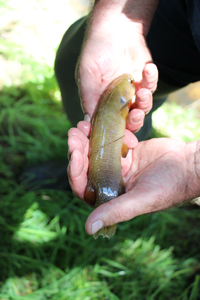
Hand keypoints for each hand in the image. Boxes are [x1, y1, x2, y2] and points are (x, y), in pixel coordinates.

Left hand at [68, 125, 198, 234]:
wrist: (189, 166)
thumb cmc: (169, 186)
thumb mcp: (141, 199)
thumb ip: (116, 211)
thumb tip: (89, 229)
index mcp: (111, 197)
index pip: (84, 188)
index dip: (76, 172)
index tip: (75, 153)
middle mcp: (111, 183)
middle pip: (86, 167)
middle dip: (78, 150)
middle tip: (74, 133)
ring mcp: (118, 166)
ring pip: (95, 152)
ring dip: (86, 139)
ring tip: (83, 125)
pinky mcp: (126, 152)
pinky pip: (109, 142)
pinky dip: (103, 133)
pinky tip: (98, 123)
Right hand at [76, 9, 157, 130]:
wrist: (115, 27)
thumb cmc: (96, 50)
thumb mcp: (87, 74)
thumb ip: (89, 97)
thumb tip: (87, 122)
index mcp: (101, 102)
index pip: (108, 123)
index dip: (115, 132)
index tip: (121, 136)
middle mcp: (117, 101)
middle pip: (129, 121)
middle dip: (134, 122)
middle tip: (136, 115)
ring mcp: (132, 92)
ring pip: (142, 108)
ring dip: (144, 103)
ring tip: (142, 91)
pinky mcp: (145, 81)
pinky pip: (151, 87)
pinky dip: (152, 79)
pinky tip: (147, 68)